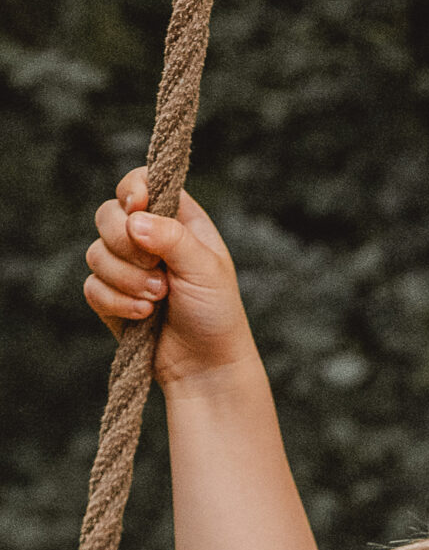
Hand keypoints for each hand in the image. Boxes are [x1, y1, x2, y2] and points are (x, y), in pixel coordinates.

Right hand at [83, 171, 255, 386]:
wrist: (206, 367)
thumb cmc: (216, 313)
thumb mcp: (205, 269)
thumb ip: (172, 237)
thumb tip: (134, 220)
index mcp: (175, 220)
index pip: (141, 182)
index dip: (132, 190)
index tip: (137, 207)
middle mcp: (147, 238)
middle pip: (107, 215)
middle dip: (126, 245)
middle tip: (158, 270)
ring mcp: (126, 267)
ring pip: (95, 252)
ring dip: (127, 279)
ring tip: (159, 299)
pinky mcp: (111, 296)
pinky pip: (92, 287)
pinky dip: (116, 302)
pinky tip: (143, 316)